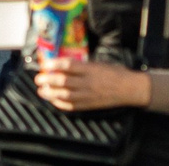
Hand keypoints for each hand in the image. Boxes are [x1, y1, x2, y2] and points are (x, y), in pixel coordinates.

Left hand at [35, 58, 149, 111]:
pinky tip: (54, 100)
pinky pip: (73, 106)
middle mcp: (88, 82)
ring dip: (50, 93)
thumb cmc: (114, 72)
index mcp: (90, 69)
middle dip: (47, 80)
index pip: (68, 65)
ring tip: (41, 90)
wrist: (130, 88)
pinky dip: (61, 104)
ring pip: (65, 95)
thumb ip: (81, 64)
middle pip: (63, 81)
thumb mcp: (98, 63)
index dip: (54, 64)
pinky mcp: (90, 105)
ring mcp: (89, 95)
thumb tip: (61, 63)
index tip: (45, 64)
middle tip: (38, 78)